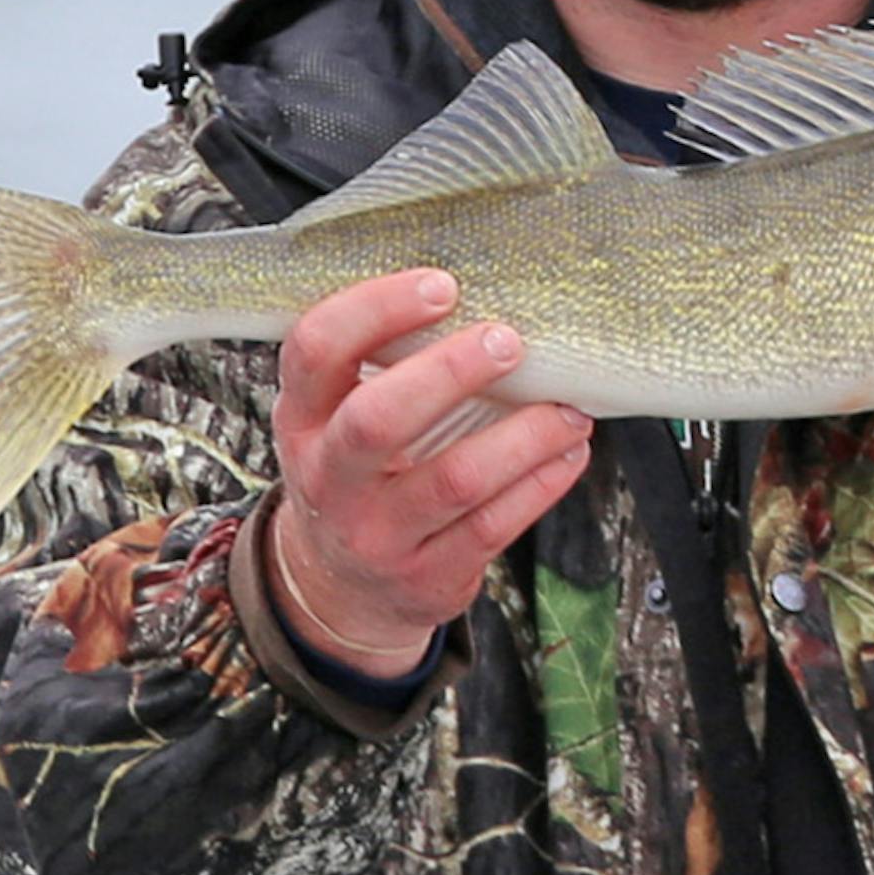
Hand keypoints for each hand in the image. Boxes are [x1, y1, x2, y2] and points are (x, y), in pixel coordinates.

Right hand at [266, 268, 593, 673]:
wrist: (342, 589)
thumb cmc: (360, 476)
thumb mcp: (337, 422)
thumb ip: (382, 368)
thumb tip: (486, 294)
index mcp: (302, 420)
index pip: (316, 351)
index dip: (375, 310)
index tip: (441, 285)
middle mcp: (328, 478)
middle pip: (379, 420)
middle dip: (451, 372)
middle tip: (510, 341)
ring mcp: (376, 534)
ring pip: (455, 480)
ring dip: (525, 437)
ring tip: (571, 408)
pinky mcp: (426, 575)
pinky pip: (493, 526)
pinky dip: (541, 484)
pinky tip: (570, 452)